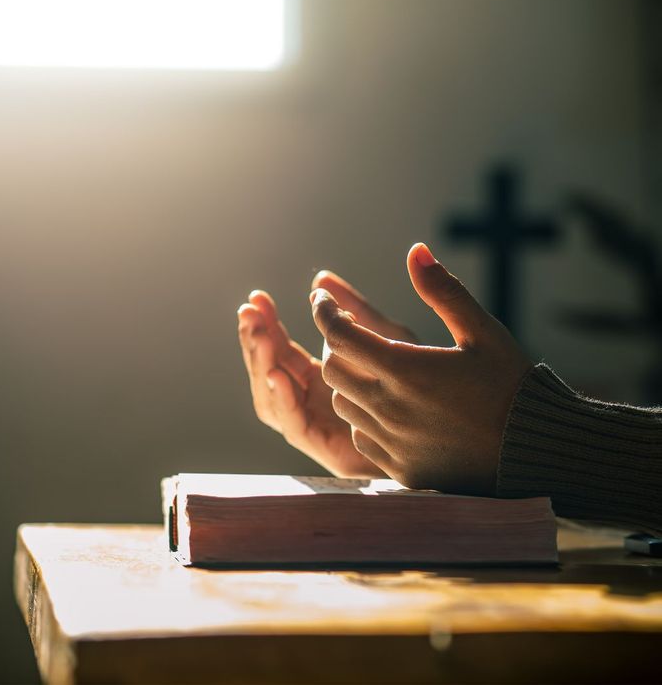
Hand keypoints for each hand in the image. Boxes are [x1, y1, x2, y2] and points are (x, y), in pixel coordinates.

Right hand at [237, 272, 416, 477]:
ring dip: (263, 365)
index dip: (265, 326)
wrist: (476, 429)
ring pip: (275, 400)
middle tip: (249, 311)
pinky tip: (278, 373)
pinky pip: (297, 427)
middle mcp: (319, 404)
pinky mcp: (333, 450)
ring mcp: (324, 427)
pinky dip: (283, 402)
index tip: (256, 299)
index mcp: (327, 378)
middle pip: (271, 372)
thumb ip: (356, 310)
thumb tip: (321, 276)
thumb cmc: (436, 382)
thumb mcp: (390, 338)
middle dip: (256, 342)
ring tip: (259, 333)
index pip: (281, 350)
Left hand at [310, 243, 532, 495]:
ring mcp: (392, 442)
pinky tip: (387, 405)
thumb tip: (416, 251)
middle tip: (350, 331)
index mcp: (407, 370)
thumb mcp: (482, 331)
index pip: (339, 334)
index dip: (323, 310)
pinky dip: (363, 415)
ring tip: (372, 367)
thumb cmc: (509, 385)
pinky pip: (360, 435)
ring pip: (343, 403)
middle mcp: (391, 408)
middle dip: (335, 344)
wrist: (533, 452)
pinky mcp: (399, 468)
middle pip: (332, 369)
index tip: (321, 297)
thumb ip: (444, 291)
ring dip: (349, 380)